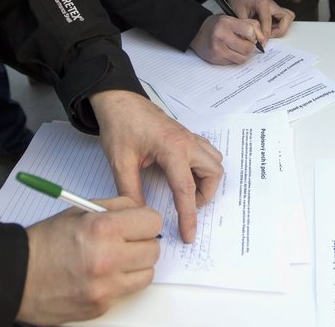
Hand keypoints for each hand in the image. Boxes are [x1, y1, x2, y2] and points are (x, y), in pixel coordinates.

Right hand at [17, 196, 160, 324]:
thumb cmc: (45, 243)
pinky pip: (128, 291)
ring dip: (136, 265)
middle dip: (143, 243)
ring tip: (116, 259)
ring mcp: (105, 286)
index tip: (139, 223)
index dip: (146, 221)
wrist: (16, 277)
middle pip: (154, 250)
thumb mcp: (79, 211)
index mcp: (102, 229)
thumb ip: (115, 207)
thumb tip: (140, 211)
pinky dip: (121, 283)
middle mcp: (107, 258)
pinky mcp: (102, 305)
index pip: (152, 222)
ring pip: (147, 273)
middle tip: (127, 241)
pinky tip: (103, 275)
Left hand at [90, 90, 223, 243]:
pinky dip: (203, 167)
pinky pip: (207, 153)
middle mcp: (187, 142)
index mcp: (172, 149)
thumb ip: (130, 191)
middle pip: (213, 173)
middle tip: (185, 204)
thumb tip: (139, 215)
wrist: (119, 100)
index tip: (189, 235)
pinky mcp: (186, 135)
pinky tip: (185, 174)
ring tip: (186, 190)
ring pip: (215, 161)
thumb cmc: (120, 126)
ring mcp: (189, 137)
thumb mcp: (120, 162)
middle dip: (205, 195)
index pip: (186, 189)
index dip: (188, 216)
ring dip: (207, 180)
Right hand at [190, 14, 264, 64]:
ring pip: (242, 58)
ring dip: (244, 55)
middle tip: (247, 44)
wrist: (197, 33)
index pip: (250, 31)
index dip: (253, 35)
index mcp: (226, 22)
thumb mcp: (232, 18)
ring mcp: (218, 49)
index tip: (250, 36)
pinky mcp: (216, 59)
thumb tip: (262, 39)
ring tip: (239, 48)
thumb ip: (250, 25)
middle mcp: (221, 36)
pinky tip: (230, 52)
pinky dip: (235, 59)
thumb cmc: (217, 25)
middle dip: (250, 47)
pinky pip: (234, 63)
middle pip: (248, 48)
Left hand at [227, 0, 294, 40]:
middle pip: (286, 17)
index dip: (266, 34)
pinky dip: (279, 28)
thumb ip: (246, 26)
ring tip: (269, 35)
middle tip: (268, 37)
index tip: (262, 43)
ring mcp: (275, 8)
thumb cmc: (238, 2)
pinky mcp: (276, 13)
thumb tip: (253, 40)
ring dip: (281, 29)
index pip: (268, 20)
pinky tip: (268, 32)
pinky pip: (284, 20)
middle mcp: (272, 5)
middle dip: (279, 30)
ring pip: (288, 18)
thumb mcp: (238, 14)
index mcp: (262, 3)